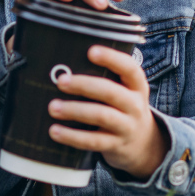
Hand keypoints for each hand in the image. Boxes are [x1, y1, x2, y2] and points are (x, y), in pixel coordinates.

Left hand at [47, 45, 168, 177]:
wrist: (142, 143)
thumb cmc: (120, 108)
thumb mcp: (122, 92)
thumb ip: (101, 79)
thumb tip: (59, 65)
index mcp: (136, 86)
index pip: (130, 68)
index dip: (112, 58)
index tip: (91, 51)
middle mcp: (135, 105)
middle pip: (111, 92)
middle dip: (84, 85)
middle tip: (60, 81)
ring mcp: (127, 126)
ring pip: (102, 116)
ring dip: (75, 110)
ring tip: (52, 107)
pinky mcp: (116, 145)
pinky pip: (93, 141)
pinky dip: (72, 136)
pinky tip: (54, 131)